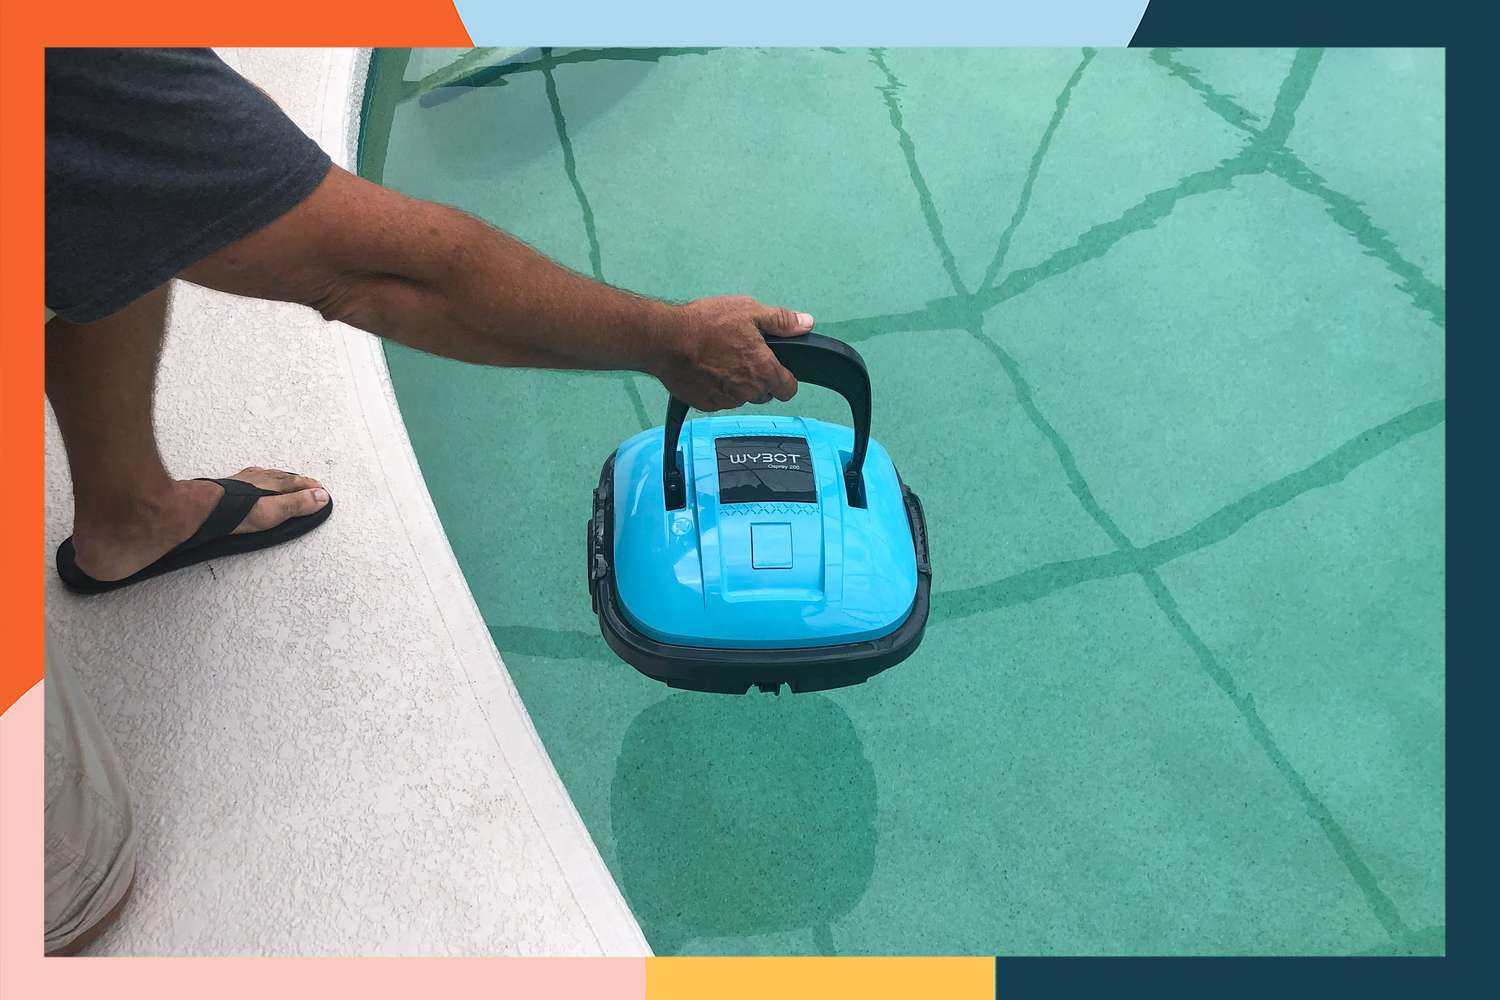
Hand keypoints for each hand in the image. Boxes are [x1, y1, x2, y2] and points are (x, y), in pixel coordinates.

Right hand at [652, 296, 814, 410]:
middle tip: (740, 354)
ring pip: (740, 397)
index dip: (784, 378)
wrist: (666, 340)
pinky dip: (715, 388)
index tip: (776, 369)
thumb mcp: (750, 311)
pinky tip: (705, 369)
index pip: (788, 390)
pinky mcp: (705, 405)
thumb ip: (782, 321)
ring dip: (735, 383)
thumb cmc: (705, 324)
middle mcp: (747, 391)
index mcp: (764, 370)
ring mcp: (726, 401)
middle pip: (763, 393)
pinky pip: (719, 400)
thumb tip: (805, 323)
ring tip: (719, 358)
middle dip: (757, 378)